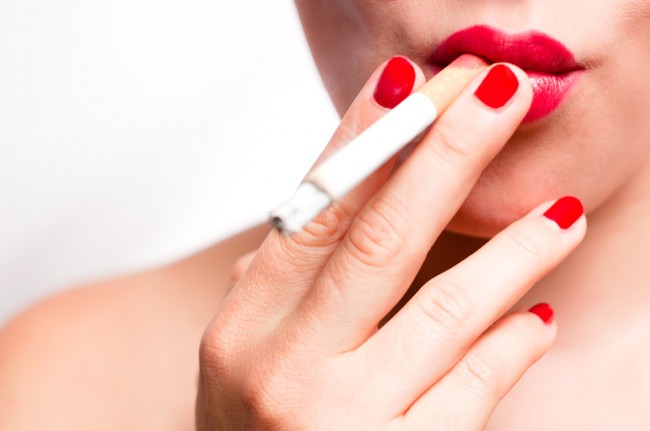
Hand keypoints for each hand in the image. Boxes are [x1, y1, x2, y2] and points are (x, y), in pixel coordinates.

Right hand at [196, 57, 585, 429]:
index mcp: (241, 331)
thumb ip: (285, 283)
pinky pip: (472, 391)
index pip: (313, 215)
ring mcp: (340, 425)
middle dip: (447, 156)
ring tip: (562, 210)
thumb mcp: (245, 356)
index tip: (412, 87)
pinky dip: (511, 348)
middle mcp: (284, 373)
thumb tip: (339, 203)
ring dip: (514, 252)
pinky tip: (536, 318)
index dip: (366, 144)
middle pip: (380, 241)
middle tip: (498, 97)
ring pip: (445, 314)